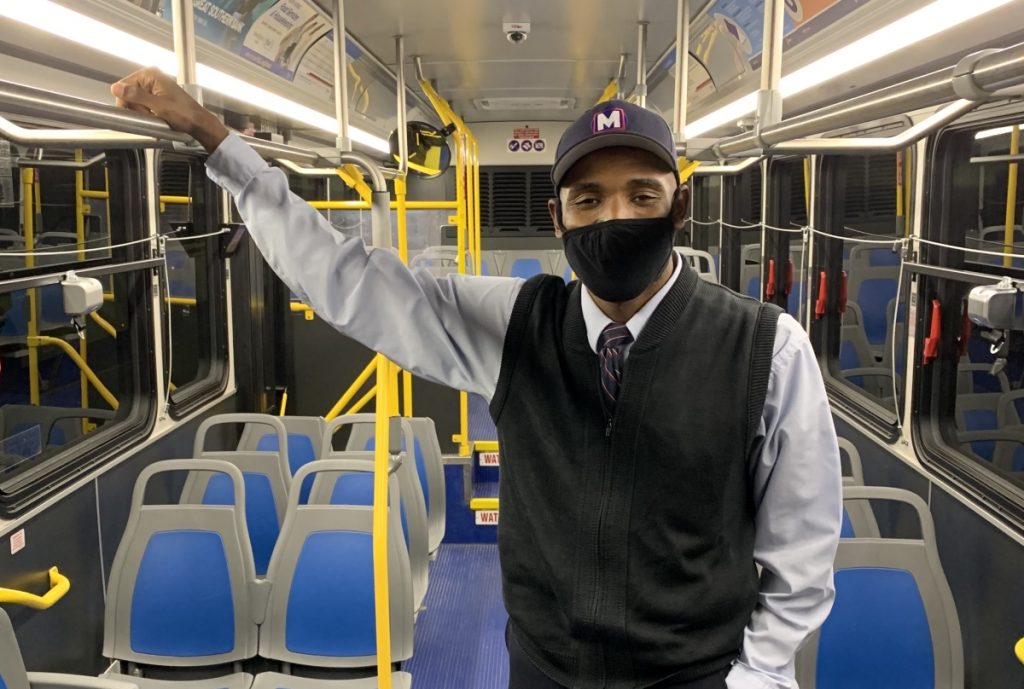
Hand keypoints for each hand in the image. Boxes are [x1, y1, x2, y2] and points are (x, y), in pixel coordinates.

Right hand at [111, 68, 228, 152]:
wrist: (199, 124)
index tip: (137, 111)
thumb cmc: (185, 114)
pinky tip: (156, 119)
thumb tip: (117, 88)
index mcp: (150, 75)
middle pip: (129, 95)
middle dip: (136, 109)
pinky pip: (144, 107)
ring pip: (136, 103)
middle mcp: (152, 78)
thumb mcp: (158, 106)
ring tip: (155, 117)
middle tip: (149, 115)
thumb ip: (136, 96)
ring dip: (142, 114)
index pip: (123, 86)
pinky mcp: (157, 98)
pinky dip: (148, 115)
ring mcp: (154, 88)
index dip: (127, 102)